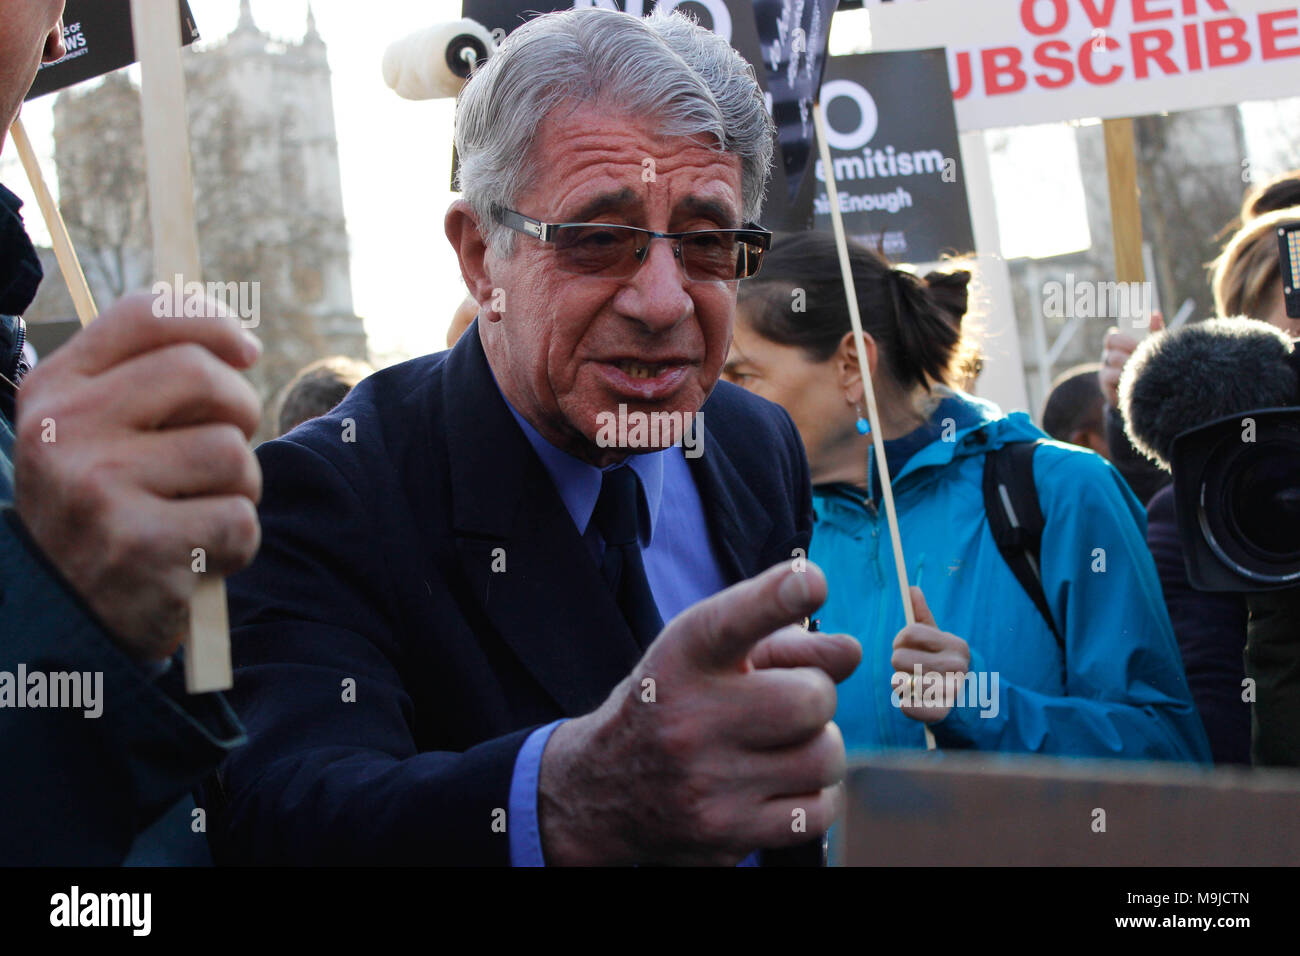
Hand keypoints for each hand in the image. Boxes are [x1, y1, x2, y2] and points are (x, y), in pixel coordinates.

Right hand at [13, 292, 263, 661]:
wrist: (63, 615)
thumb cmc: (105, 508)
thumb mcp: (96, 431)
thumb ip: (146, 377)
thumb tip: (236, 340)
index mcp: (53, 389)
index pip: (144, 313)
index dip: (212, 322)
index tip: (246, 351)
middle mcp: (64, 429)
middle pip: (200, 373)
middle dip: (239, 409)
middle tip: (226, 450)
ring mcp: (97, 487)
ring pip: (231, 451)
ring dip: (239, 487)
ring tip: (198, 513)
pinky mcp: (138, 545)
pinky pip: (240, 519)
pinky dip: (236, 544)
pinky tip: (196, 558)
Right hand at [537, 561, 860, 865]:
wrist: (600, 787)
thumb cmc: (675, 703)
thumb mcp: (708, 656)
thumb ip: (782, 642)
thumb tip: (850, 652)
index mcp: (683, 658)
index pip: (734, 620)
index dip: (777, 597)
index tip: (811, 581)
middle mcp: (690, 719)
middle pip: (813, 699)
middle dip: (813, 698)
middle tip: (781, 704)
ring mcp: (707, 784)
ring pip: (825, 756)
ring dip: (815, 748)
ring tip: (775, 746)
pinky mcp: (726, 837)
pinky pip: (819, 811)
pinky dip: (810, 797)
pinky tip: (774, 785)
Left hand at [891, 587, 968, 724]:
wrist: (970, 702)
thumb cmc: (945, 663)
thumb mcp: (938, 639)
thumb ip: (923, 616)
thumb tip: (911, 588)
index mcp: (955, 644)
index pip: (909, 633)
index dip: (900, 640)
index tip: (904, 646)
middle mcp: (957, 666)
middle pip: (899, 658)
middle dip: (899, 664)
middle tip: (911, 669)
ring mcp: (951, 690)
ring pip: (899, 682)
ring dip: (900, 684)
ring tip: (914, 683)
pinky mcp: (941, 713)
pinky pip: (907, 706)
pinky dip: (905, 703)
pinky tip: (914, 699)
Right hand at [1099, 310, 1162, 406]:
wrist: (1146, 399)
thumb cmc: (1150, 369)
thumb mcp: (1154, 350)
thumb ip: (1154, 333)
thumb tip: (1155, 313)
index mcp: (1121, 345)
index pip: (1114, 332)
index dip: (1122, 328)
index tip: (1130, 324)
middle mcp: (1110, 354)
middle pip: (1112, 339)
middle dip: (1127, 342)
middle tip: (1139, 348)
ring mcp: (1106, 368)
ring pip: (1113, 356)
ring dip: (1129, 360)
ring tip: (1141, 366)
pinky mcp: (1104, 383)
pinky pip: (1110, 374)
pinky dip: (1123, 375)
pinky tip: (1134, 379)